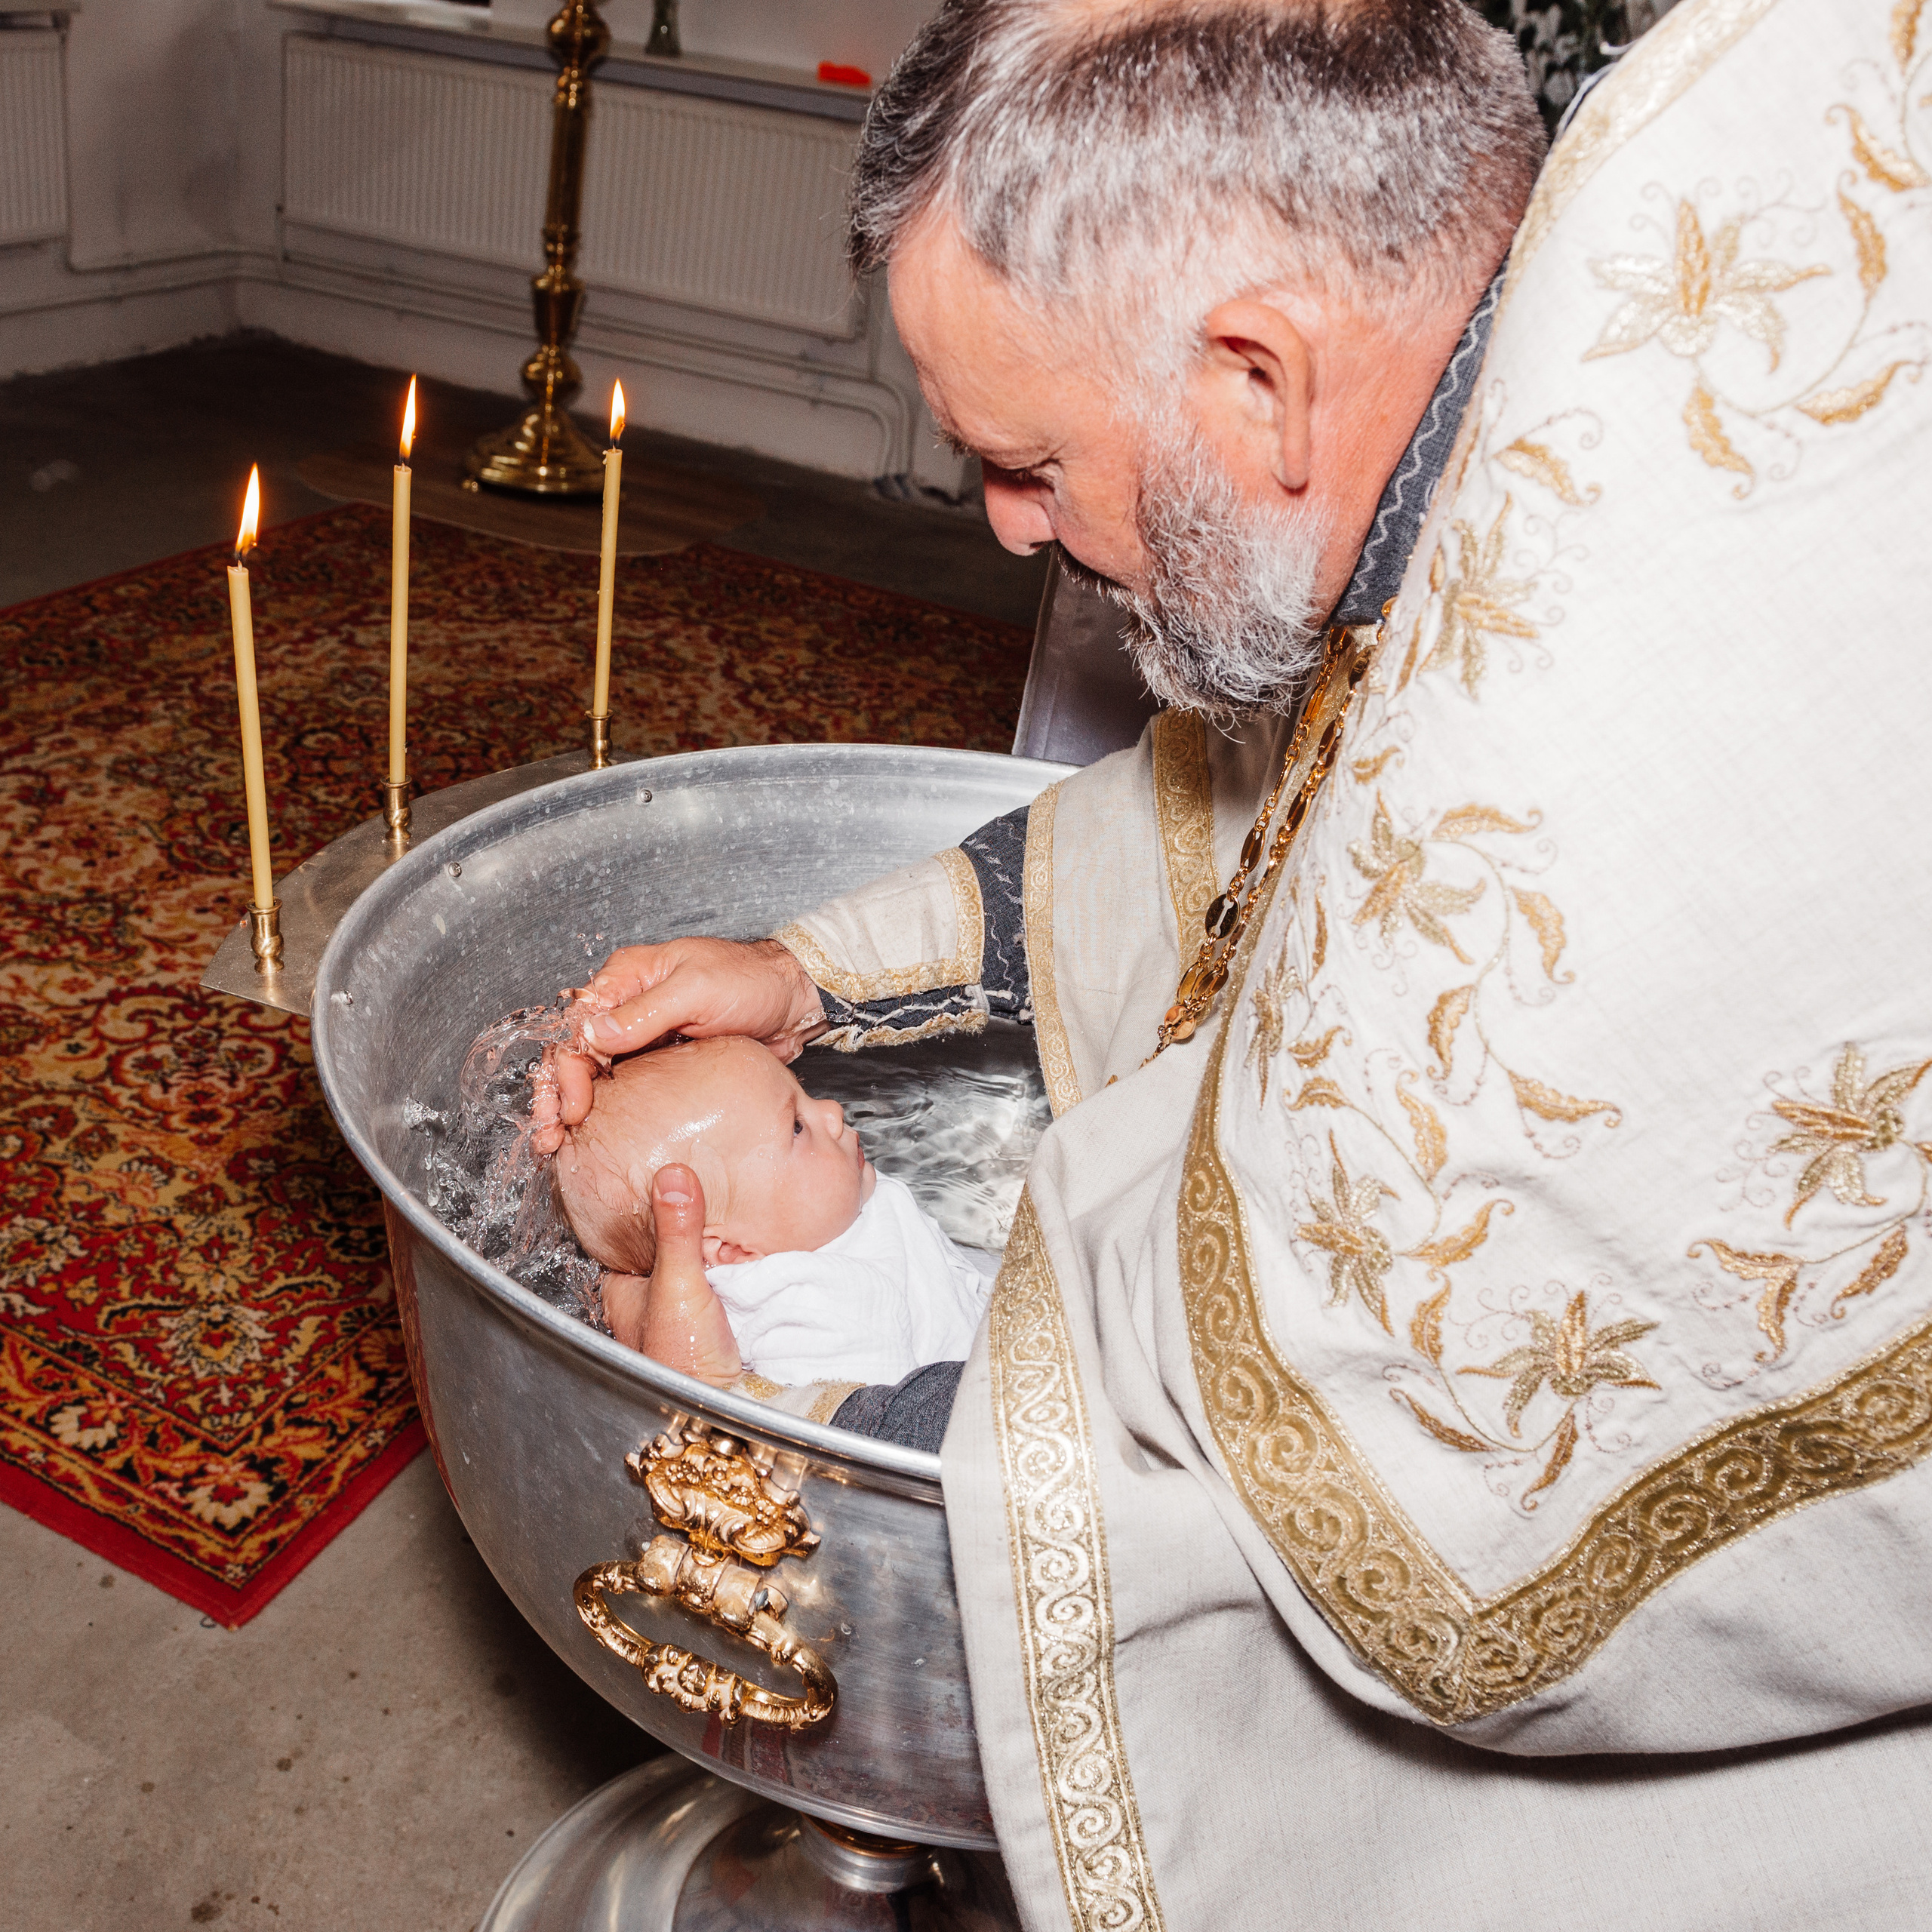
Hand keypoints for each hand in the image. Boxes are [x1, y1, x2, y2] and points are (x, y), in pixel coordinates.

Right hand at [551, 936, 824, 1133]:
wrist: (791, 1000)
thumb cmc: (751, 981)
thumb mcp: (699, 989)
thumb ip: (646, 1011)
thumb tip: (596, 1033)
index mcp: (627, 978)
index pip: (577, 1025)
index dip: (566, 1068)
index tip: (572, 1107)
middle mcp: (628, 1006)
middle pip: (576, 1052)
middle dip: (557, 1094)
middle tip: (551, 1136)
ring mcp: (643, 1035)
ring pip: (593, 1073)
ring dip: (573, 1107)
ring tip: (559, 1144)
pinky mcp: (661, 1061)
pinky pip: (623, 1086)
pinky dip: (605, 1110)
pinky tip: (595, 1136)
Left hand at [602, 1165, 742, 1387]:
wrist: (722, 1411)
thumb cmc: (682, 1359)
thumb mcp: (678, 1285)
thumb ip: (677, 1232)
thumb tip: (673, 1174)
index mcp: (621, 1290)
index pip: (627, 1232)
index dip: (648, 1205)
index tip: (671, 1172)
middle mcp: (644, 1301)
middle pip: (663, 1247)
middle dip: (685, 1225)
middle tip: (711, 1187)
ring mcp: (677, 1314)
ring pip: (691, 1265)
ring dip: (710, 1249)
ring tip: (731, 1213)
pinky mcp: (710, 1324)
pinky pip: (717, 1282)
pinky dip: (728, 1268)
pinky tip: (744, 1254)